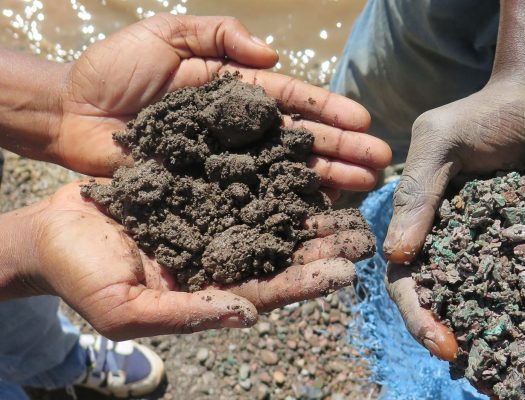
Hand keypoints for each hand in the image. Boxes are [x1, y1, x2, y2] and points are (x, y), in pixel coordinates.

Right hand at [0, 182, 372, 339]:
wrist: (51, 228)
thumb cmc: (80, 274)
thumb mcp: (126, 307)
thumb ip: (186, 314)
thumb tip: (245, 316)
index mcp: (211, 287)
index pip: (268, 287)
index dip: (307, 280)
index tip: (346, 271)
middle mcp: (222, 252)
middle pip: (283, 249)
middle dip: (325, 242)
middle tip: (365, 232)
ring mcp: (215, 216)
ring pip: (273, 209)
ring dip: (312, 203)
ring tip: (352, 191)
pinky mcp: (203, 183)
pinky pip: (246, 174)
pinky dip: (276, 168)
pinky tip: (306, 157)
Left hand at [55, 14, 390, 193]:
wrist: (70, 114)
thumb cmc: (114, 70)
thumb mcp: (167, 34)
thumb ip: (219, 35)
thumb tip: (272, 56)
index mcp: (237, 93)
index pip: (293, 102)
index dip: (328, 112)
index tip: (364, 123)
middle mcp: (241, 131)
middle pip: (300, 141)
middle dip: (342, 150)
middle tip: (380, 164)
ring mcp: (227, 164)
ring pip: (285, 172)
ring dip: (326, 180)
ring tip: (363, 188)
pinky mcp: (208, 192)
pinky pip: (252, 200)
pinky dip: (285, 206)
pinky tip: (318, 212)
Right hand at [384, 78, 524, 360]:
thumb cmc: (485, 113)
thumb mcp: (441, 141)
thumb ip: (419, 192)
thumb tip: (397, 255)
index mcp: (418, 222)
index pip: (405, 277)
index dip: (415, 313)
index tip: (440, 341)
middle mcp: (448, 241)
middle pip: (439, 300)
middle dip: (446, 336)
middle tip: (473, 366)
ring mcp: (488, 246)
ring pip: (478, 300)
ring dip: (485, 335)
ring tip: (507, 366)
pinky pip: (522, 283)